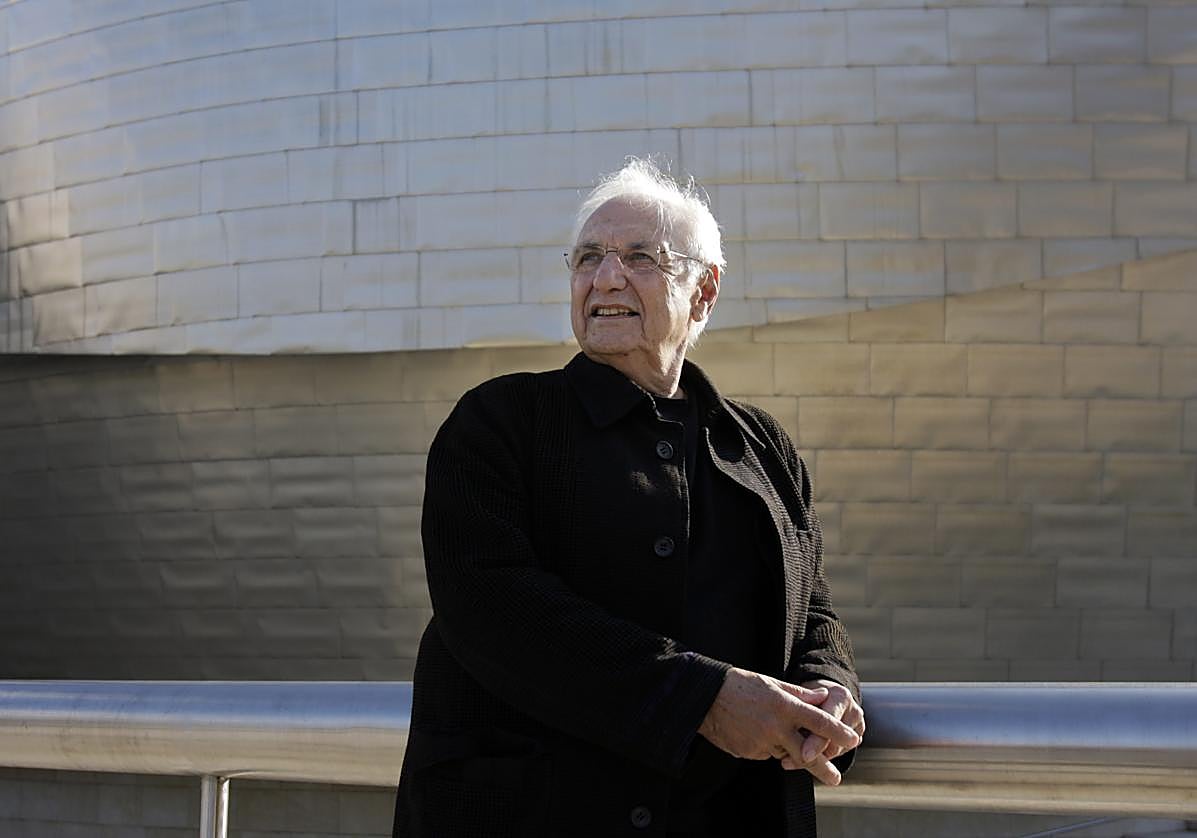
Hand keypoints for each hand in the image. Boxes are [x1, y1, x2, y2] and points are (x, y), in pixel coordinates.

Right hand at [697, 668, 861, 785]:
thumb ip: (799, 694)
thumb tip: (822, 698)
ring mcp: (761, 742)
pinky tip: (754, 731)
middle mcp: (775, 726)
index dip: (839, 732)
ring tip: (769, 728)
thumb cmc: (741, 685)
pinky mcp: (749, 752)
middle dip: (823, 769)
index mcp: (784, 705)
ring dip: (786, 748)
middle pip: (808, 754)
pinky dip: (767, 746)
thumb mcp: (772, 683)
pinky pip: (766, 754)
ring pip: (784, 752)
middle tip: (836, 779)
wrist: (705, 698)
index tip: (853, 739)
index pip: (819, 721)